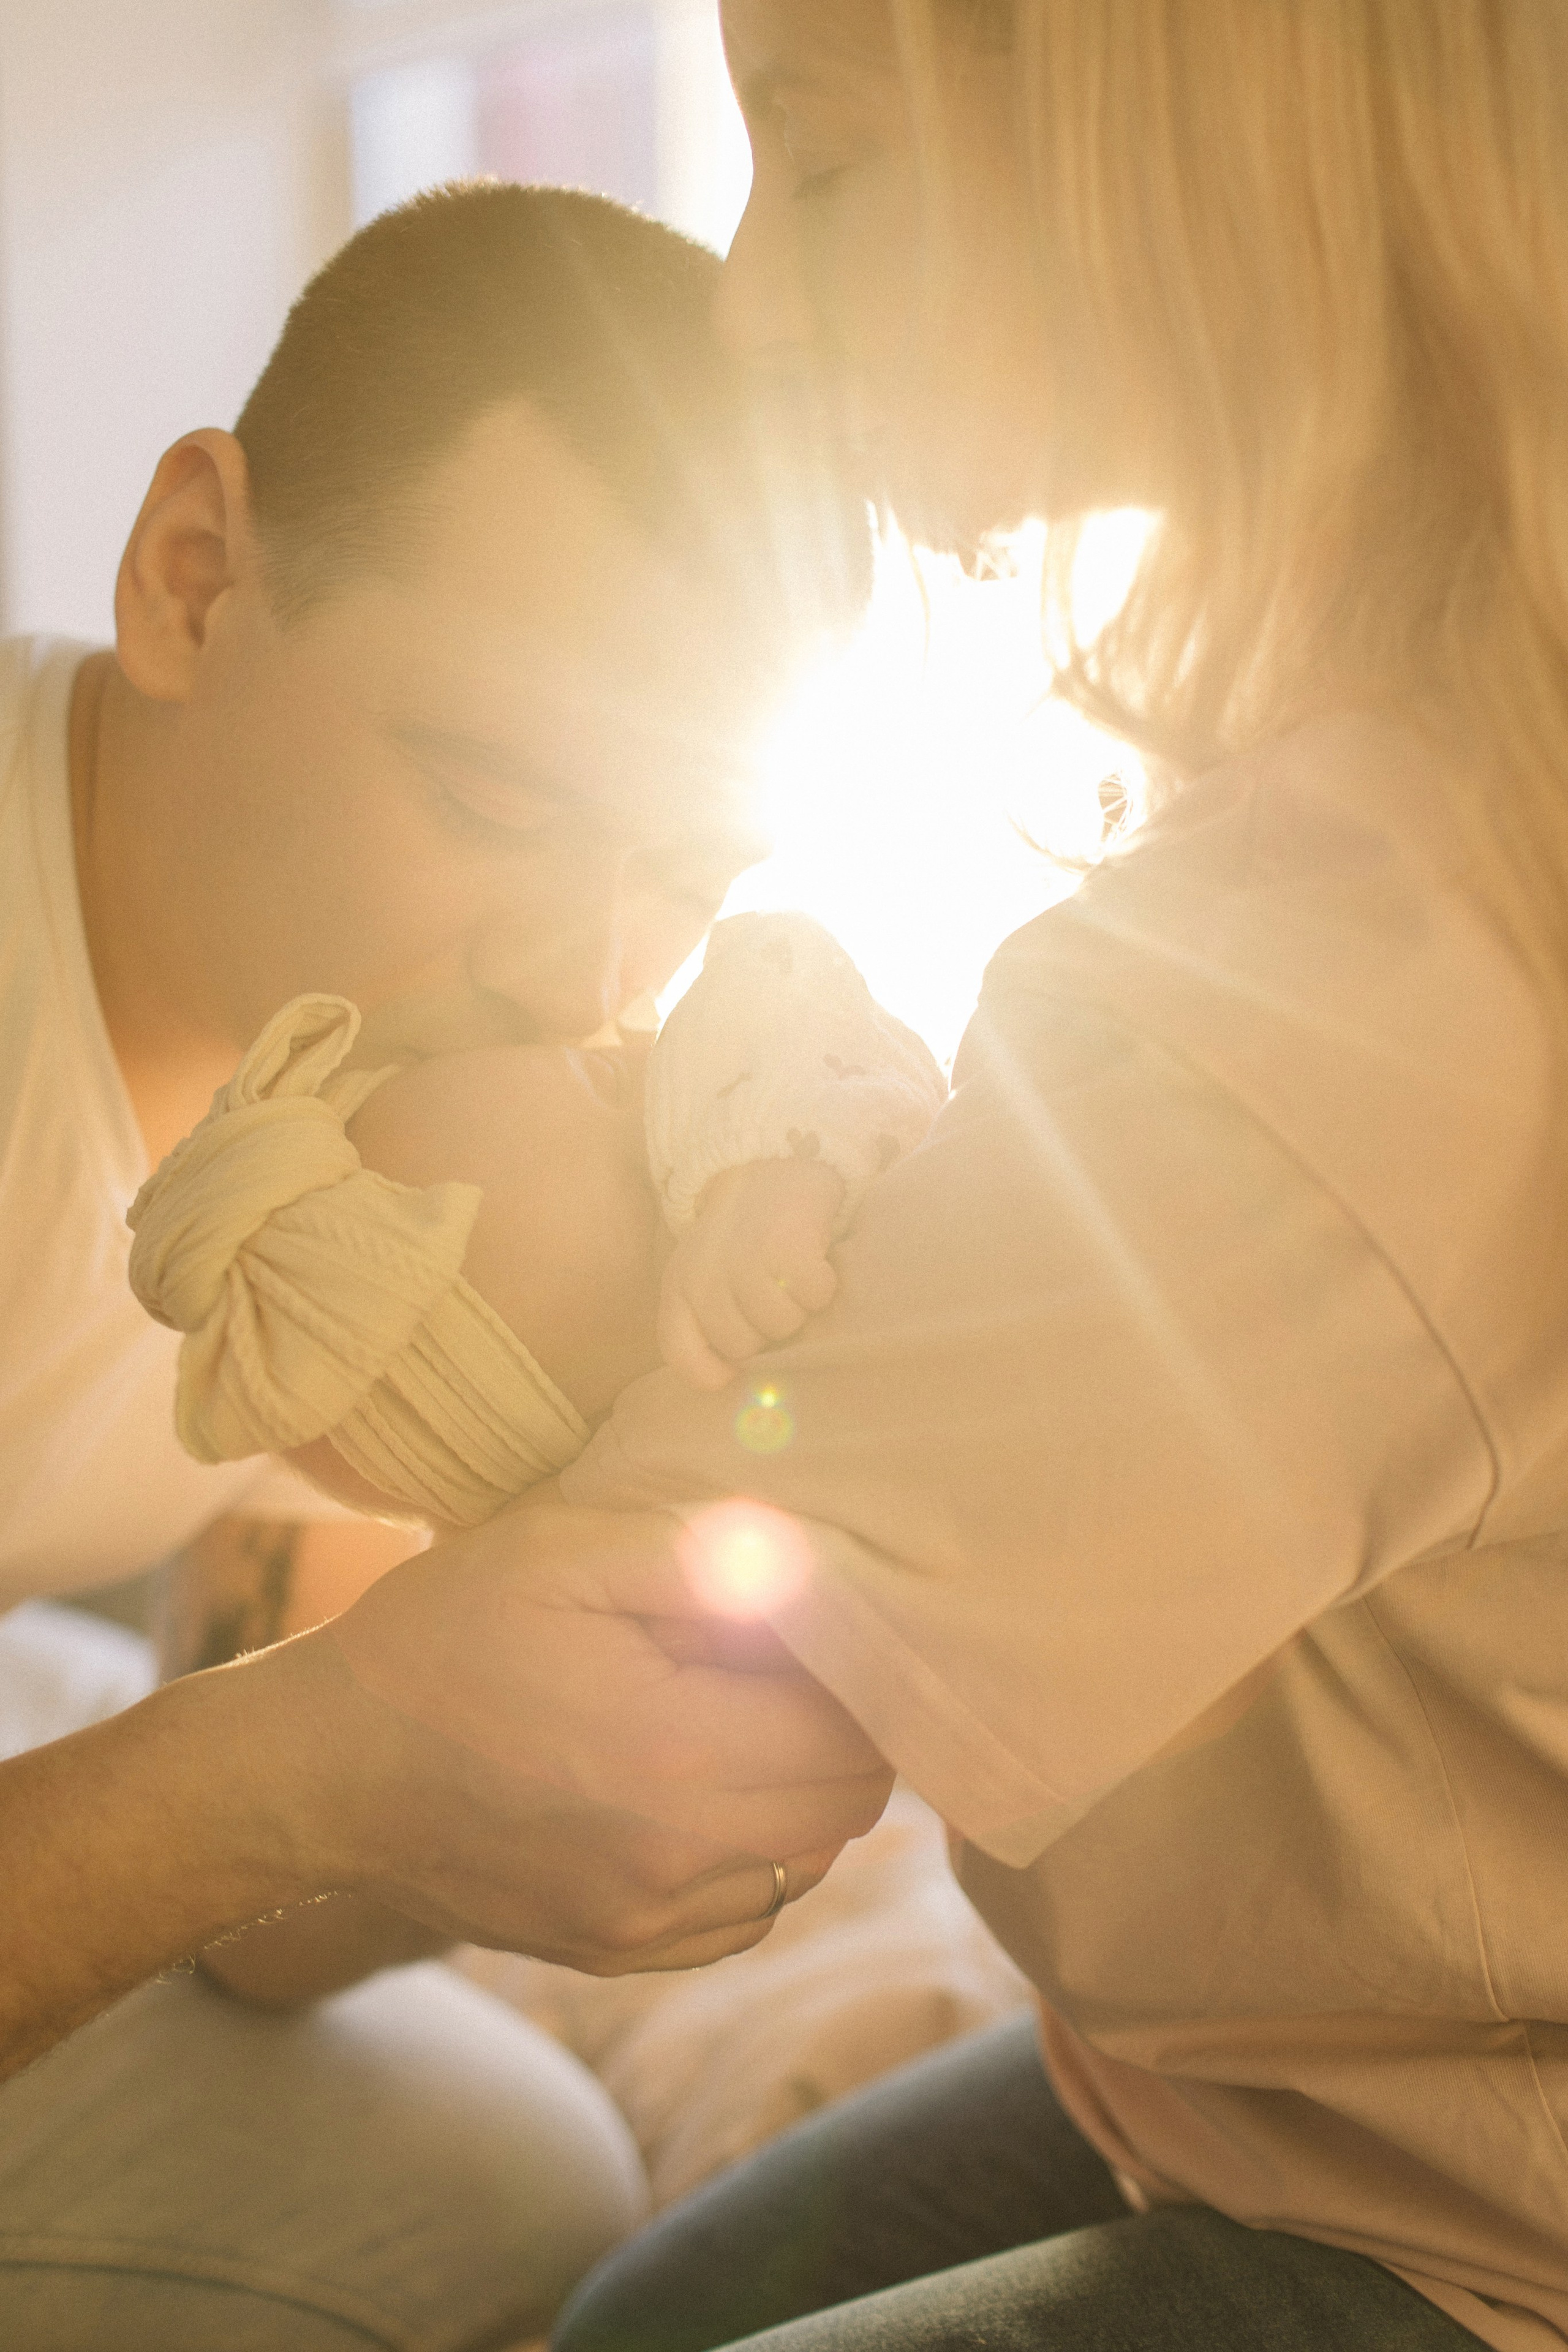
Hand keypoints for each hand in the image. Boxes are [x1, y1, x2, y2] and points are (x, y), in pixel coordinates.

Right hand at [275, 1501, 890, 1973]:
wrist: (316, 1768)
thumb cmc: (435, 1639)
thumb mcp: (557, 1551)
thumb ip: (699, 1555)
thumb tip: (811, 1563)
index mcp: (675, 1755)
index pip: (853, 1730)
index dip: (858, 1668)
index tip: (821, 1622)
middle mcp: (674, 1861)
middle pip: (846, 1806)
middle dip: (847, 1730)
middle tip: (794, 1663)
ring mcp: (640, 1924)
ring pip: (803, 1867)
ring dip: (802, 1795)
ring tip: (742, 1718)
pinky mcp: (608, 1953)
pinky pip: (741, 1917)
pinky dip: (752, 1856)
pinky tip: (700, 1789)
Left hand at [659, 1159, 844, 1388]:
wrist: (772, 1167)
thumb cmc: (740, 1237)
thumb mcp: (705, 1276)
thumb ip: (707, 1324)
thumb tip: (737, 1381)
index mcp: (677, 1285)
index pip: (681, 1353)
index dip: (711, 1371)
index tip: (734, 1368)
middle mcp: (705, 1275)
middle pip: (741, 1346)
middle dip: (763, 1332)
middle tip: (771, 1298)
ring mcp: (745, 1261)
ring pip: (781, 1326)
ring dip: (797, 1309)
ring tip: (791, 1278)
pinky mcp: (788, 1247)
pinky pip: (814, 1298)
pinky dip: (822, 1286)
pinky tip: (814, 1263)